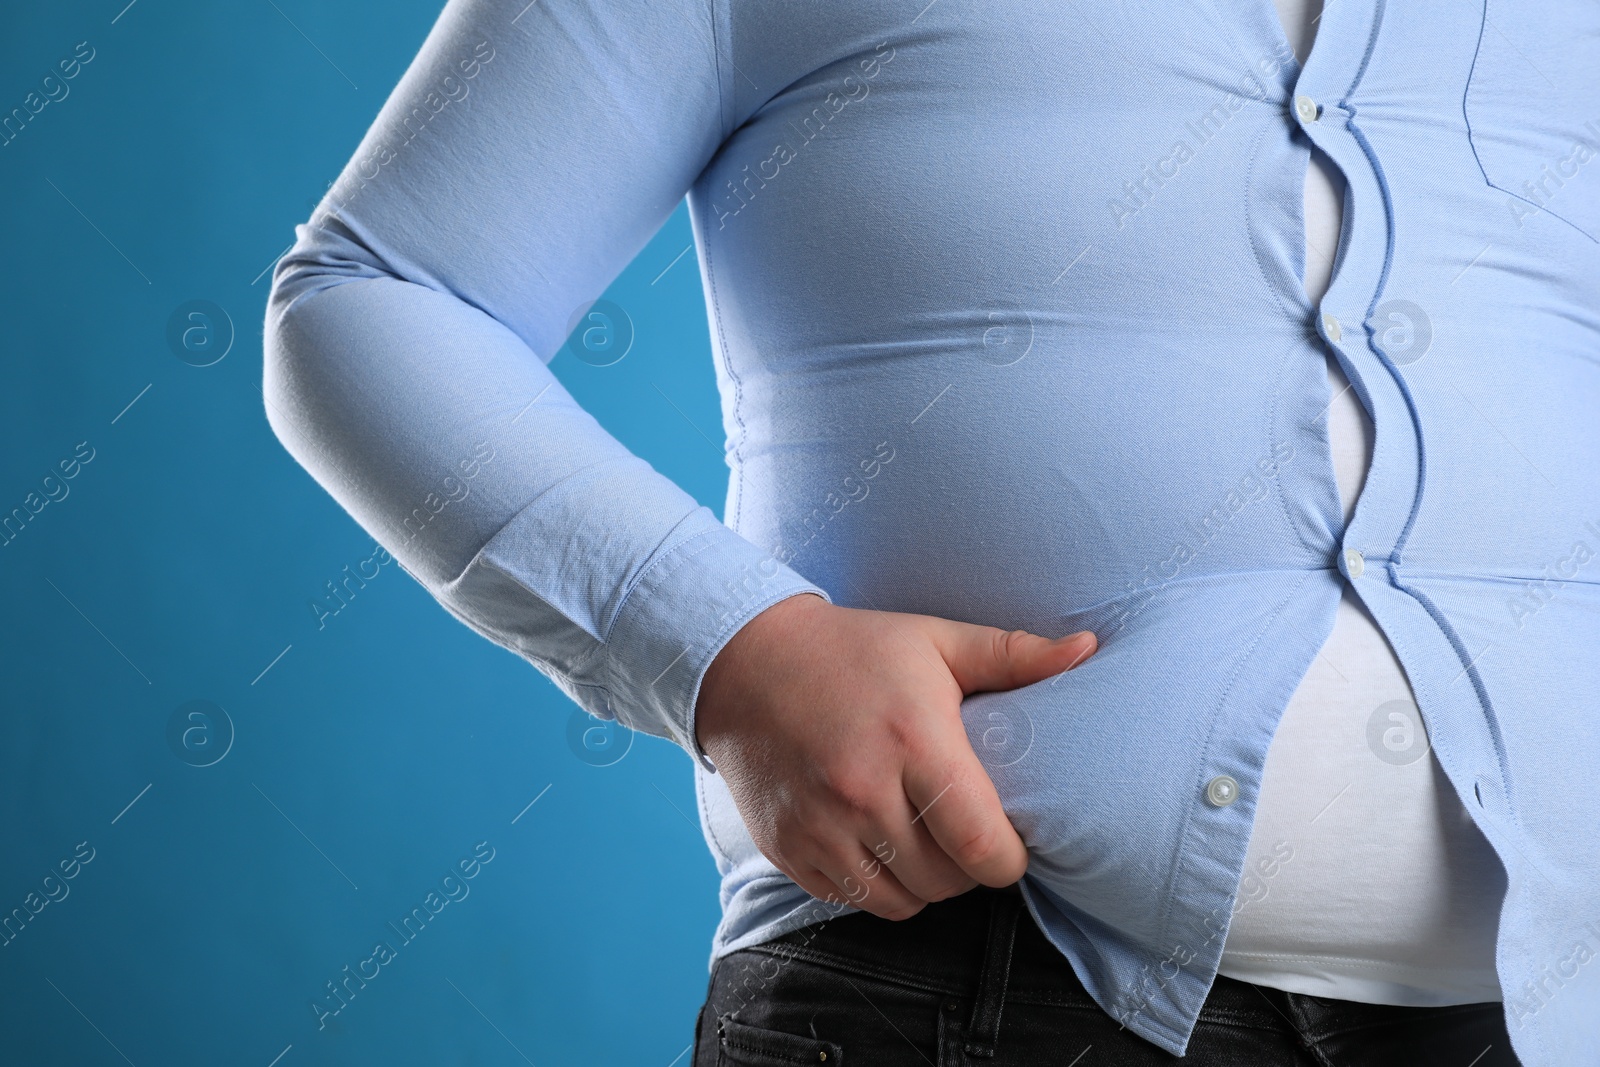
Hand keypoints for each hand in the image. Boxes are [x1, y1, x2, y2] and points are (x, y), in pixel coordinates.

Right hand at [694, 592, 1096, 919]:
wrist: (744, 662)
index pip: (981, 846)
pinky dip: (875, 883)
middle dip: (970, 868)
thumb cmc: (853, 649)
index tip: (1010, 840)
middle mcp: (862, 791)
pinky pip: (851, 898)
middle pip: (947, 880)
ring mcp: (819, 826)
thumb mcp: (935, 640)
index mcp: (912, 740)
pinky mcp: (787, 849)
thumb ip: (1014, 654)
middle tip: (968, 833)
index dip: (1010, 858)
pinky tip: (879, 841)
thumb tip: (1090, 649)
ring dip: (924, 882)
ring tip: (926, 840)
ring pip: (902, 901)